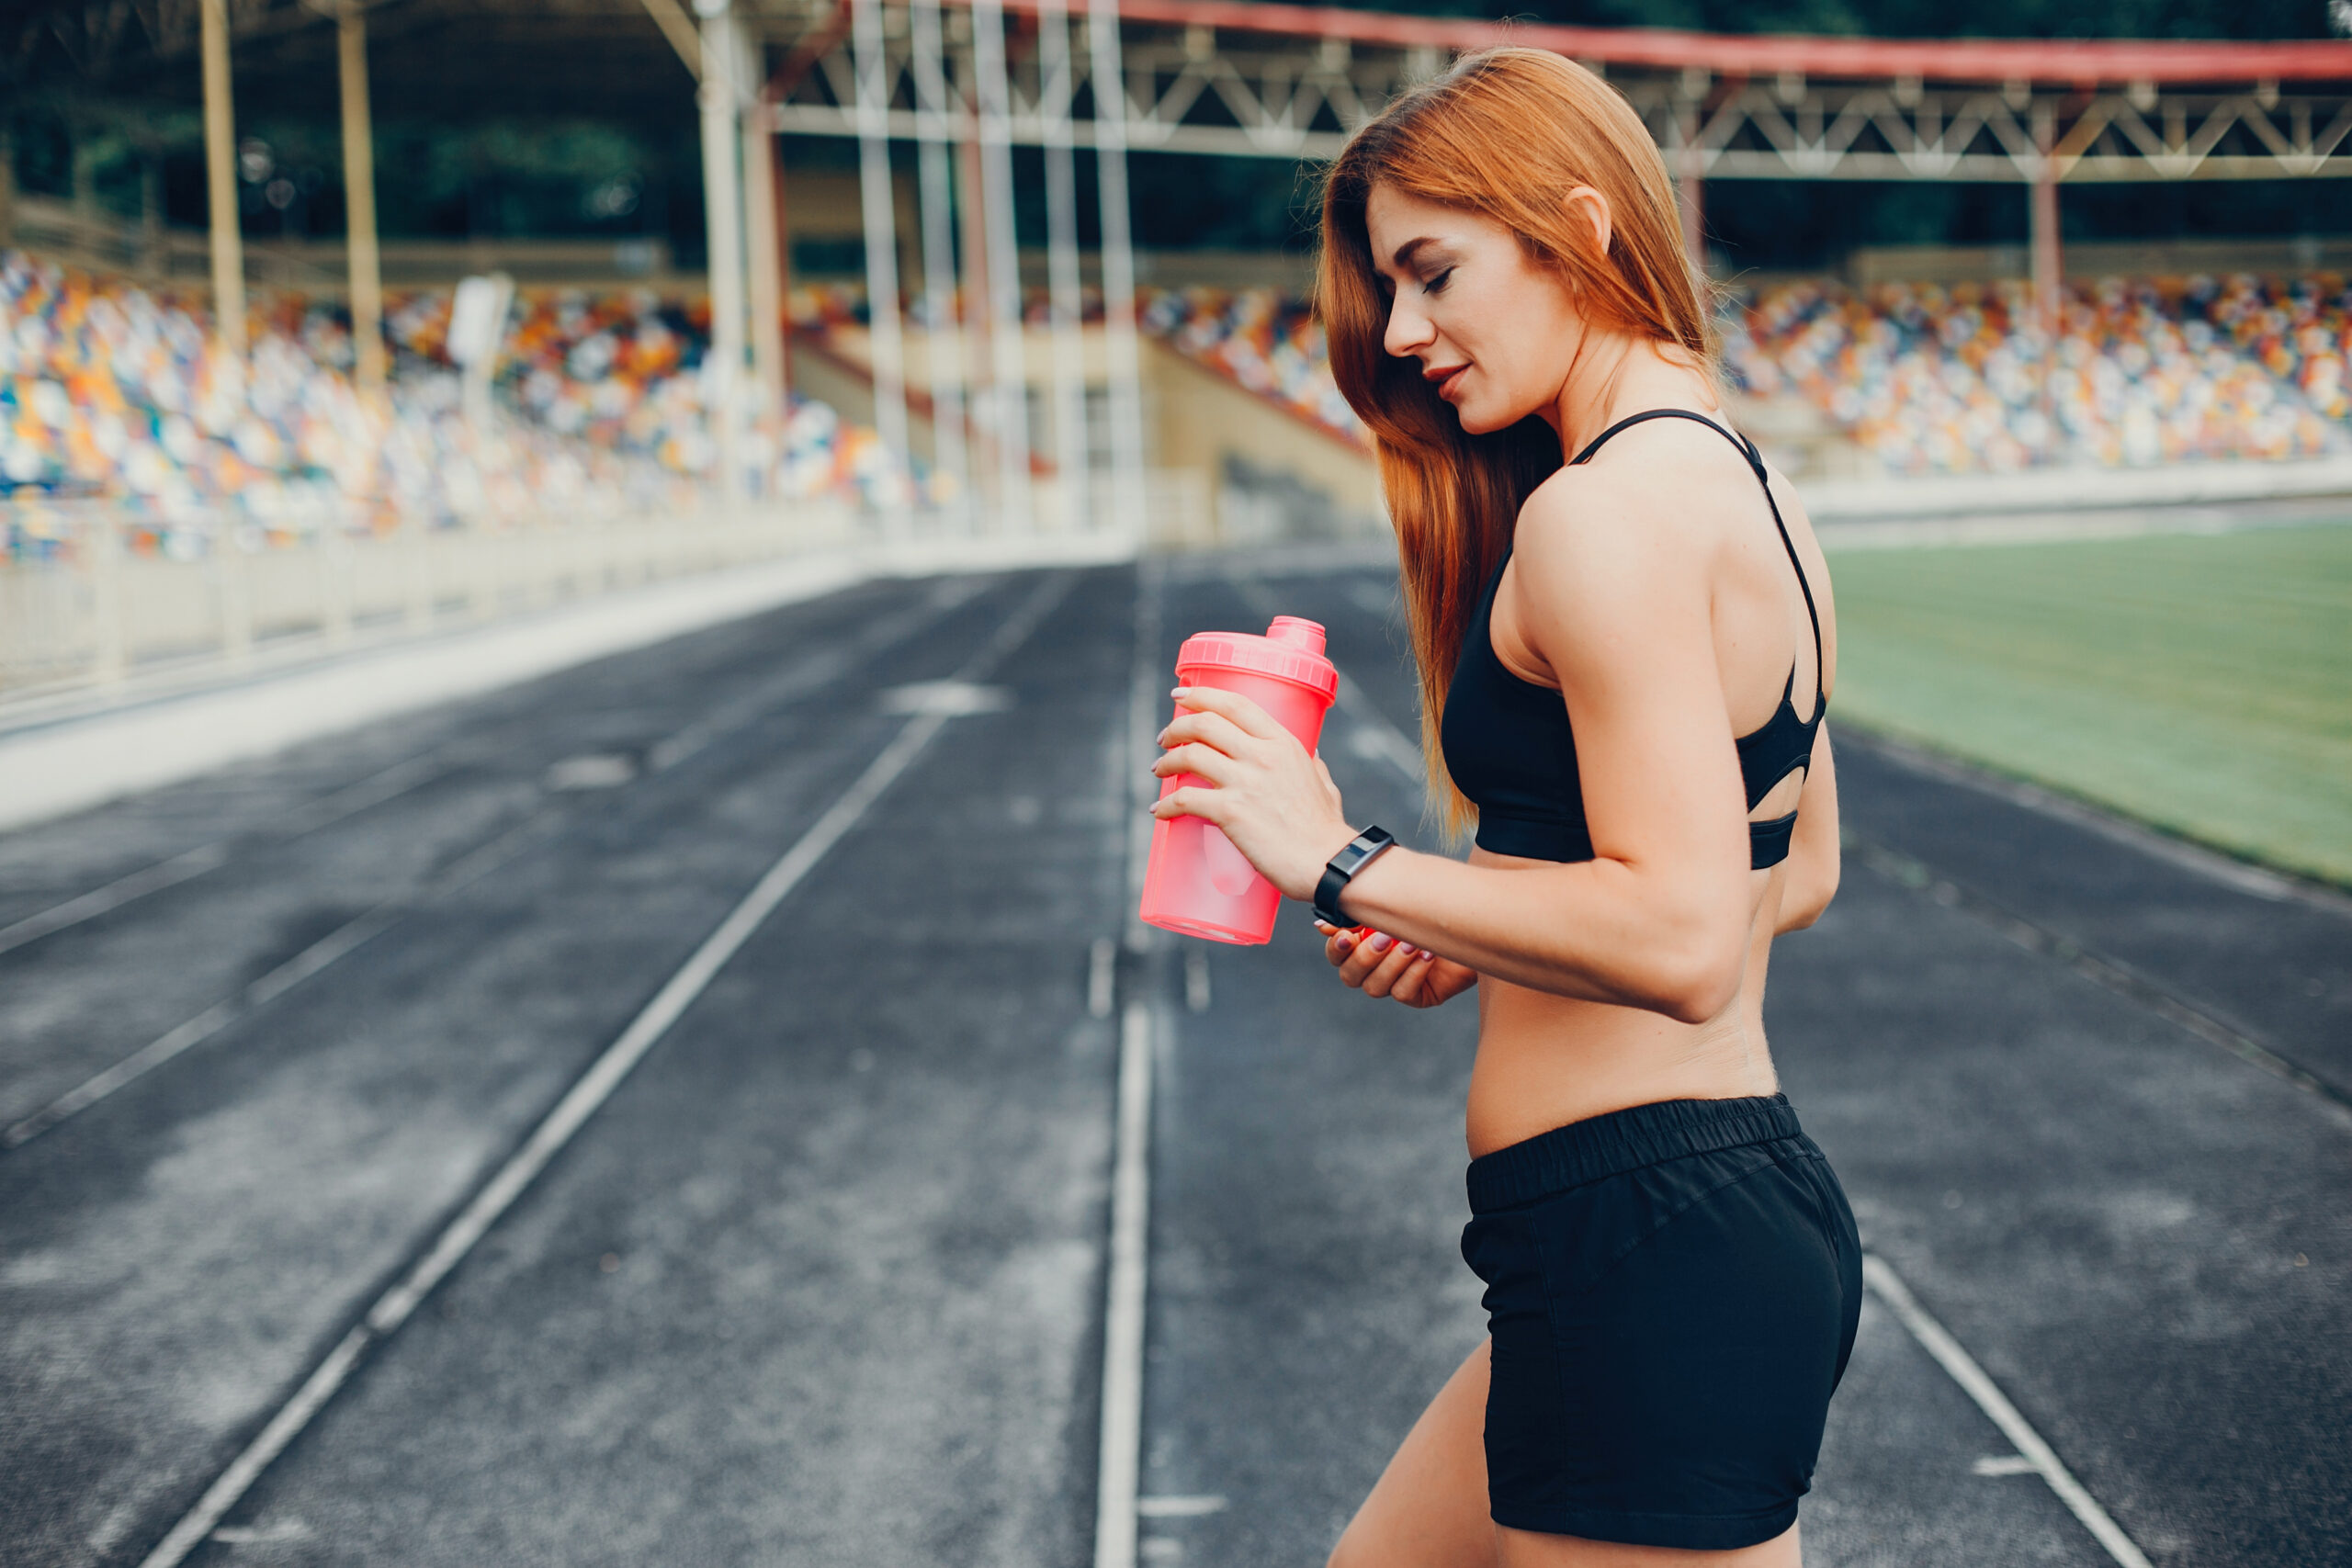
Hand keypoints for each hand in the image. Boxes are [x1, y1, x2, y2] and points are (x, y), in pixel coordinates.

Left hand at [1151, 685, 1356, 900]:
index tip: (1180, 694)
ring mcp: (1245, 782)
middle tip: (1165, 739)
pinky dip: (1166, 804)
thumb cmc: (1325, 830)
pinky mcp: (1231, 812)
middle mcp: (1262, 755)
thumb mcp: (1325, 784)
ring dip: (1167, 760)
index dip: (1201, 695)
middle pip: (1205, 724)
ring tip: (1159, 769)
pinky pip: (1185, 799)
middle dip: (1177, 727)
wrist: (1327, 863)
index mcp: (1283, 744)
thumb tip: (1311, 756)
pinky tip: (1159, 810)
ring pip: (1190, 754)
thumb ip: (1314, 766)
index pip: (1235, 704)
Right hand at [1316, 922, 1478, 1008]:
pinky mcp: (1417, 995)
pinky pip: (1404, 993)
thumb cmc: (1431, 909)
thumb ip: (1360, 915)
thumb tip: (1321, 926)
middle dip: (1364, 958)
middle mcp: (1374, 967)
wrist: (1472, 920)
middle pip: (1350, 976)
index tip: (1347, 935)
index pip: (1336, 955)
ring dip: (1392, 965)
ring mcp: (1394, 984)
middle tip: (1384, 938)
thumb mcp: (1394, 908)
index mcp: (1363, 944)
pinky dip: (1414, 974)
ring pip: (1375, 988)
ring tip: (1412, 945)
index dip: (1336, 948)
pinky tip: (1428, 957)